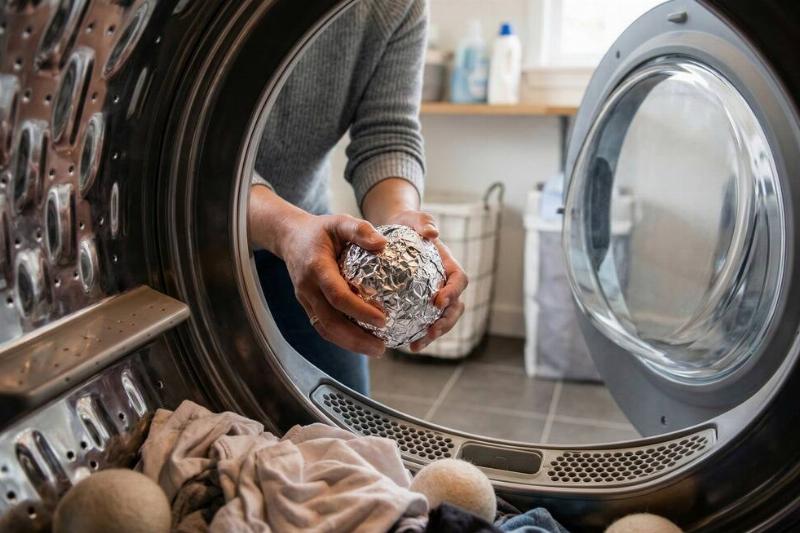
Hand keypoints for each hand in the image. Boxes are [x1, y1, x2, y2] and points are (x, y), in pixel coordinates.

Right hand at [275, 212, 388, 357]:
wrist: (290, 237)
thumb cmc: (320, 230)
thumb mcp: (339, 221)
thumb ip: (360, 230)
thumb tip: (383, 244)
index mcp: (316, 268)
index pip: (337, 296)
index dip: (359, 311)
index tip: (383, 320)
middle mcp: (308, 288)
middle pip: (330, 322)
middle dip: (356, 339)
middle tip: (382, 347)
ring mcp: (305, 299)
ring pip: (325, 329)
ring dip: (350, 344)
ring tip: (376, 349)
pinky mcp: (308, 306)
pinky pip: (323, 327)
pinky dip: (342, 338)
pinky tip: (362, 342)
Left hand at [385, 210, 468, 351]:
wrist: (394, 232)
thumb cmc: (406, 224)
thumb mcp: (413, 218)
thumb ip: (423, 222)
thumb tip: (432, 232)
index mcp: (449, 265)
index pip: (460, 280)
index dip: (453, 292)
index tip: (438, 301)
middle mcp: (445, 283)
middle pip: (455, 307)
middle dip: (446, 323)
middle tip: (430, 332)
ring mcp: (433, 295)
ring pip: (441, 319)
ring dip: (432, 335)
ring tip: (415, 346)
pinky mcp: (419, 305)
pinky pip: (422, 322)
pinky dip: (415, 334)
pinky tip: (402, 344)